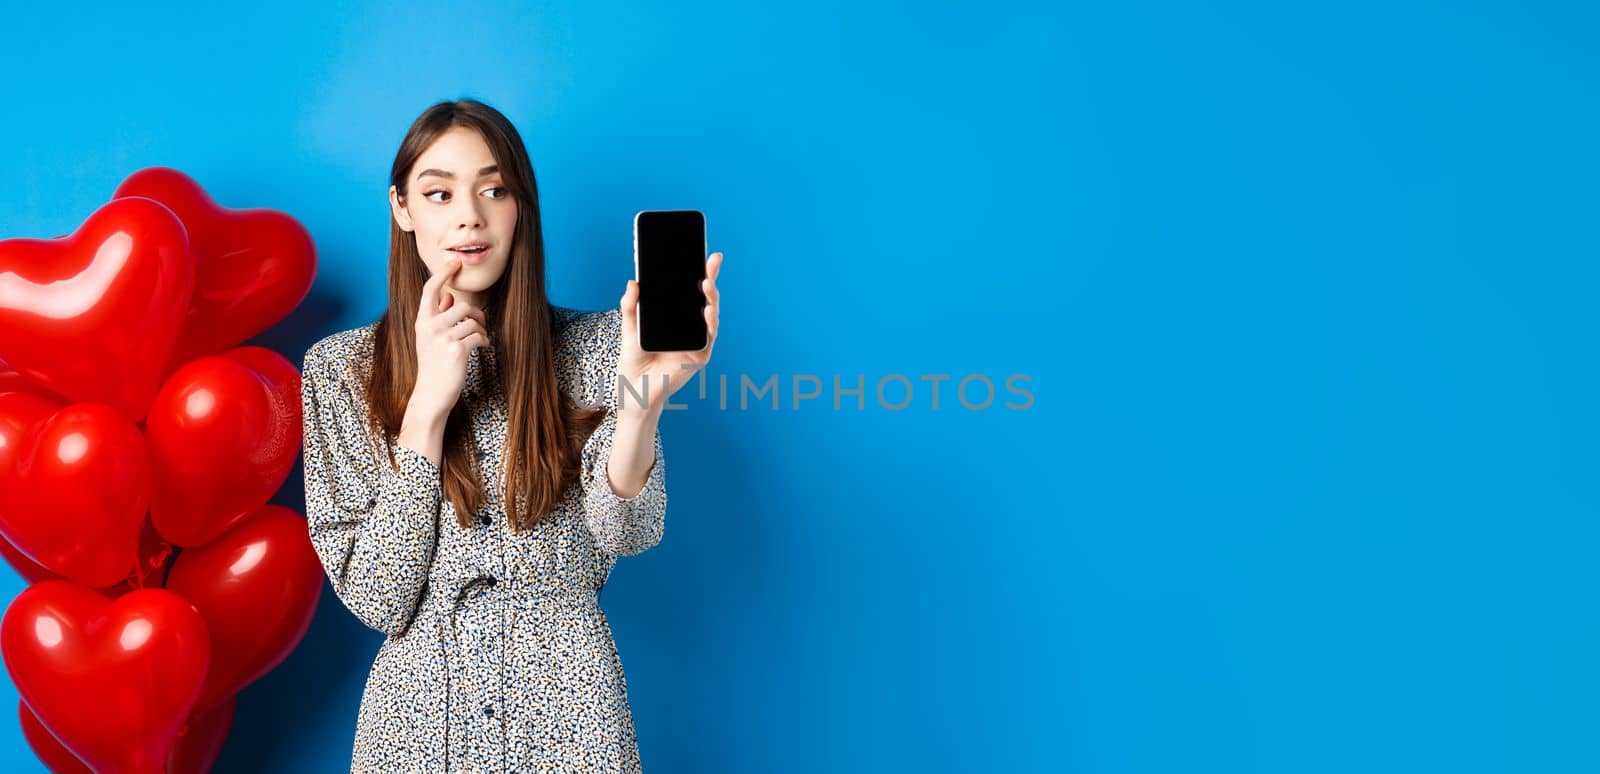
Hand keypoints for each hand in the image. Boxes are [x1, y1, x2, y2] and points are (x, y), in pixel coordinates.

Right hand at [409, 256, 488, 417]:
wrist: (431, 394)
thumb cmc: (434, 364)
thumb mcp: (430, 337)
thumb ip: (439, 315)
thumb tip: (449, 295)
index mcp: (421, 321)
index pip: (429, 290)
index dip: (443, 274)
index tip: (454, 262)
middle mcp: (429, 326)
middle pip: (462, 305)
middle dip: (476, 315)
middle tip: (479, 326)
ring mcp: (442, 338)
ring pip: (472, 320)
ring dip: (481, 330)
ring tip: (479, 340)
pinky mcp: (456, 350)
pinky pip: (478, 335)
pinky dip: (484, 341)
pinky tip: (481, 347)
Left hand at [616, 251, 721, 413]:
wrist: (634, 391)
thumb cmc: (633, 362)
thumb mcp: (628, 328)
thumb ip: (630, 306)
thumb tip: (633, 282)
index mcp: (674, 318)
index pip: (688, 291)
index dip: (696, 272)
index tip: (700, 253)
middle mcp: (689, 327)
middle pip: (703, 298)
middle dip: (709, 277)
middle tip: (712, 259)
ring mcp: (696, 341)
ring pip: (710, 314)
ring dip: (711, 298)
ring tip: (707, 282)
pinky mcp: (699, 356)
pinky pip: (708, 336)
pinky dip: (709, 323)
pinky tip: (706, 310)